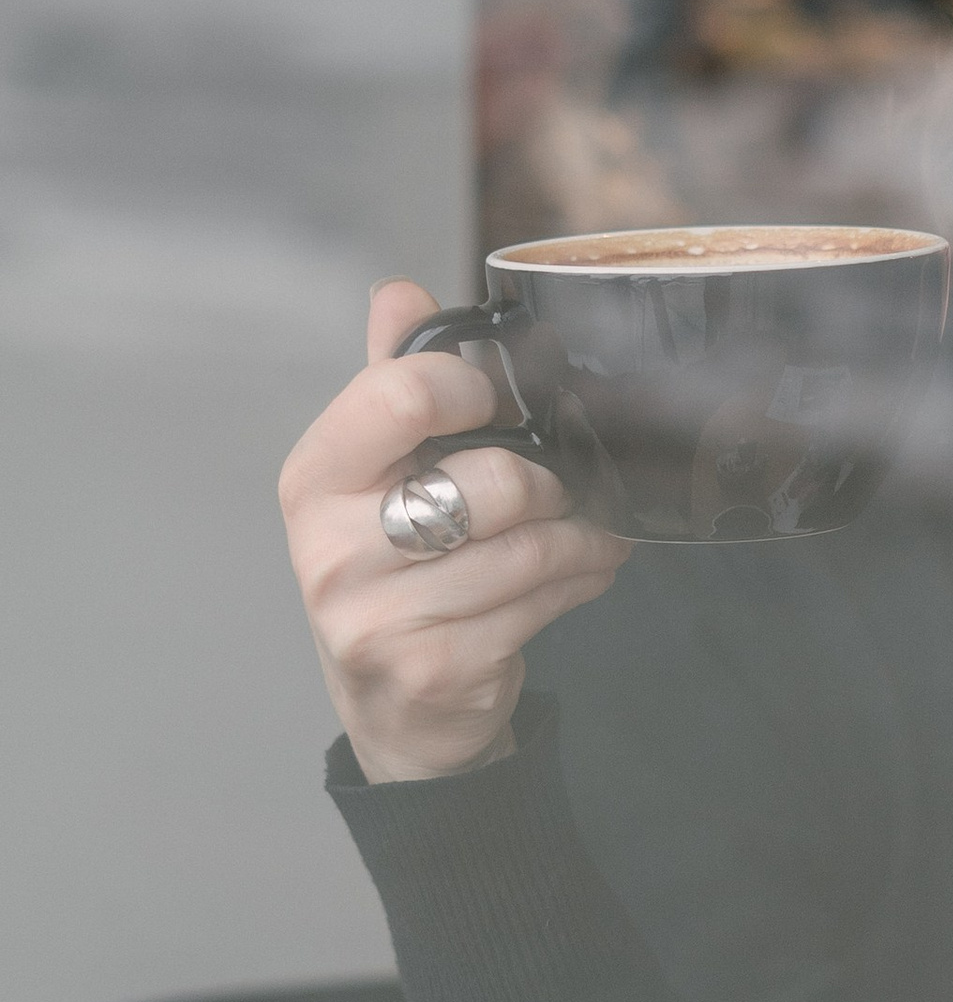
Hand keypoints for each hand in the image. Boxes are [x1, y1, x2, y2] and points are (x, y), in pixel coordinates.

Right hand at [280, 280, 631, 782]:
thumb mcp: (373, 477)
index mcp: (314, 480)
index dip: (471, 388)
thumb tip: (398, 293)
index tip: (505, 400)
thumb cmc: (391, 574)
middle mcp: (333, 550)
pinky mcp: (437, 668)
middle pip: (487, 481)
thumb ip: (388, 384)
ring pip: (530, 547)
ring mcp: (380, 618)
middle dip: (550, 481)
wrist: (391, 708)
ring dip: (583, 534)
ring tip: (590, 529)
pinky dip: (584, 577)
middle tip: (566, 484)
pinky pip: (543, 601)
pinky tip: (586, 568)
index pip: (396, 395)